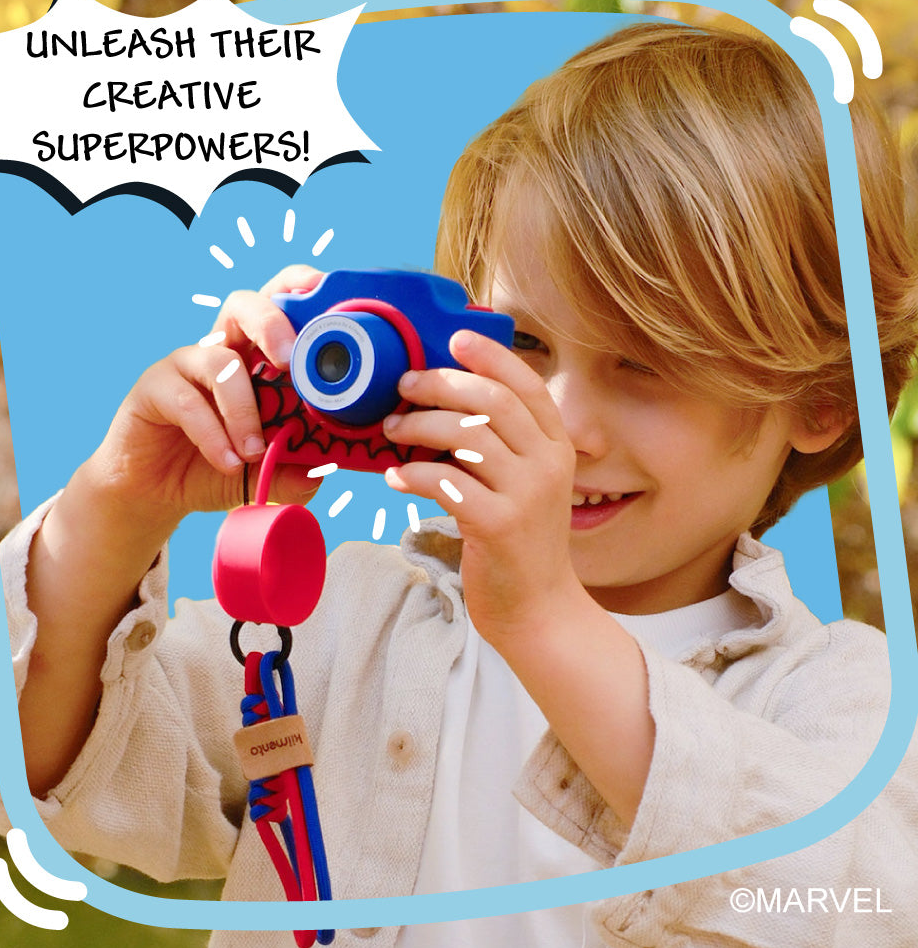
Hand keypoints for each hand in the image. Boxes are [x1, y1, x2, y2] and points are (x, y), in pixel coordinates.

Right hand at [86, 264, 324, 532]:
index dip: (300, 292)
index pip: (280, 309)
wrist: (155, 492)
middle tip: (290, 358)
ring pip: (220, 362)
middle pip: (245, 306)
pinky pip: (187, 402)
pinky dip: (213, 435)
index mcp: (256, 359)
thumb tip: (323, 469)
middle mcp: (223, 351)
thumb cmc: (216, 468)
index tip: (330, 295)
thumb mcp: (265, 474)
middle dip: (272, 322)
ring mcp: (186, 365)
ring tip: (254, 452)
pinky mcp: (154, 387)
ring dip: (243, 411)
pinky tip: (227, 462)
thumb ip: (294, 469)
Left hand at [382, 328, 580, 639]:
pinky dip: (413, 474)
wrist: (538, 608)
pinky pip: (445, 482)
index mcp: (557, 447)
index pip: (526, 386)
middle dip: (441, 384)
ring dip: (418, 426)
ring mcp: (527, 494)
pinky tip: (395, 477)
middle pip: (491, 401)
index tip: (456, 339)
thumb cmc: (521, 541)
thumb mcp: (527, 484)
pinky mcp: (499, 525)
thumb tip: (447, 402)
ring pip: (465, 436)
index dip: (491, 356)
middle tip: (404, 386)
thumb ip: (503, 445)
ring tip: (391, 430)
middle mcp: (548, 464)